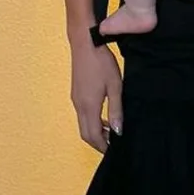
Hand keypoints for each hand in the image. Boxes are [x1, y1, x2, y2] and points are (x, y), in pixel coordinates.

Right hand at [69, 33, 122, 152]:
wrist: (86, 43)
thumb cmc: (102, 63)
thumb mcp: (115, 86)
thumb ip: (116, 110)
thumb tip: (117, 131)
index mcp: (88, 106)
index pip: (93, 135)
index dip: (103, 146)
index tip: (114, 151)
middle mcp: (79, 105)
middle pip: (85, 134)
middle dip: (98, 142)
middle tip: (113, 145)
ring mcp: (75, 99)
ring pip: (83, 124)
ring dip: (95, 132)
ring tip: (111, 131)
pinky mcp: (76, 93)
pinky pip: (82, 114)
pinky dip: (92, 121)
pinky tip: (104, 116)